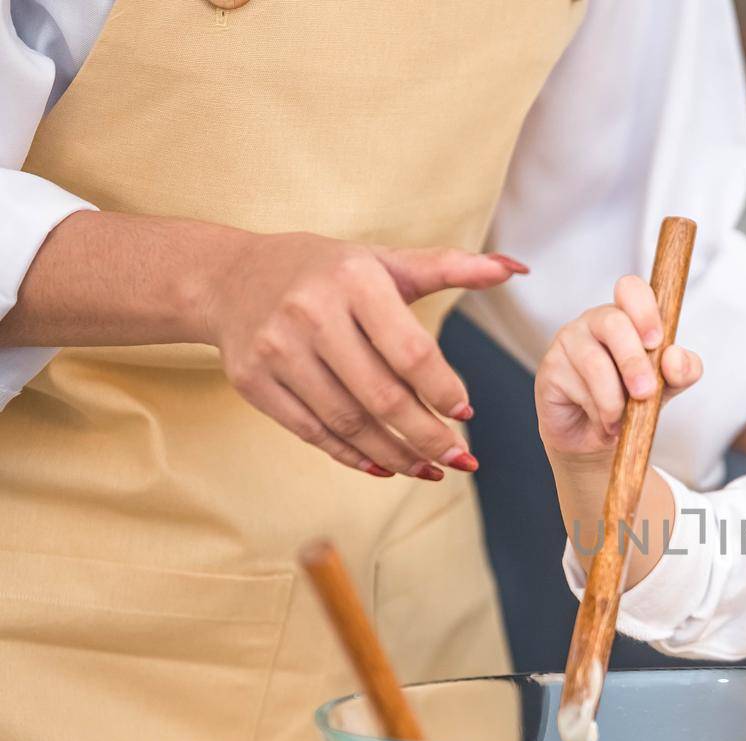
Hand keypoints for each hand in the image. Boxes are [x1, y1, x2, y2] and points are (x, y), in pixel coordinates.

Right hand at [204, 231, 526, 478]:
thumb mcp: (383, 261)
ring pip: (348, 422)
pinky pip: (313, 433)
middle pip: (381, 396)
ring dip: (396, 455)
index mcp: (353, 280)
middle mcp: (310, 313)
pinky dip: (353, 456)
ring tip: (430, 470)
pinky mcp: (253, 382)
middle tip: (461, 459)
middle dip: (427, 436)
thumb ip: (449, 267)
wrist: (228, 277)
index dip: (442, 390)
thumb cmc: (325, 271)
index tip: (466, 414)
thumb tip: (515, 268)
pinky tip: (386, 466)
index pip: (410, 351)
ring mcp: (276, 350)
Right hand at [535, 275, 701, 456]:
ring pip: (596, 362)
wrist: (596, 441)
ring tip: (621, 420)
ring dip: (615, 398)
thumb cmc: (630, 404)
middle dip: (634, 361)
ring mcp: (569, 340)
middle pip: (614, 322)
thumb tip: (674, 357)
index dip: (645, 310)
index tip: (656, 342)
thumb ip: (682, 371)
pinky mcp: (550, 367)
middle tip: (645, 393)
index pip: (631, 290)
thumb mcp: (666, 388)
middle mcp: (597, 321)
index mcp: (628, 317)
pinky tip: (602, 422)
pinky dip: (598, 411)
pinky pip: (578, 386)